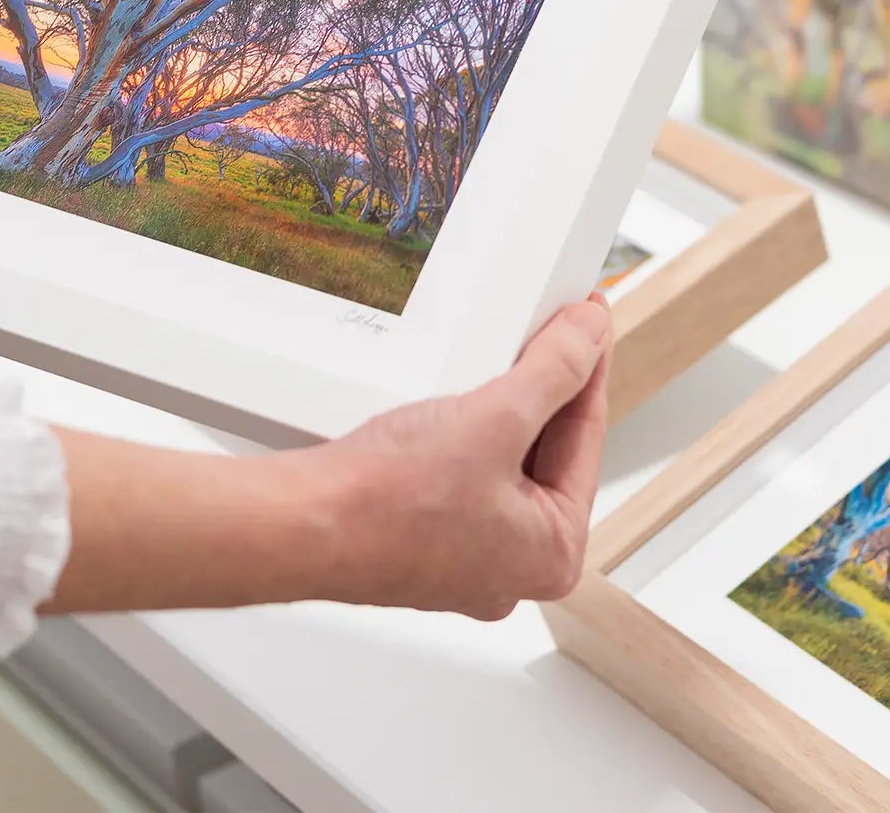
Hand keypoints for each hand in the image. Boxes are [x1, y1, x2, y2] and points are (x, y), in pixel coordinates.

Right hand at [42, 295, 612, 619]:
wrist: (299, 525)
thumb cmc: (389, 502)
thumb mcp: (495, 419)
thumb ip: (554, 372)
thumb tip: (590, 336)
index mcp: (553, 552)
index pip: (587, 438)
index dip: (589, 368)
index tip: (589, 323)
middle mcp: (511, 566)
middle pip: (546, 451)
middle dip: (544, 388)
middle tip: (549, 327)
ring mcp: (462, 557)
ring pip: (500, 461)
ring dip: (500, 408)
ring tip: (499, 354)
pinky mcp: (419, 540)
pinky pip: (460, 474)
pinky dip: (462, 433)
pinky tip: (450, 398)